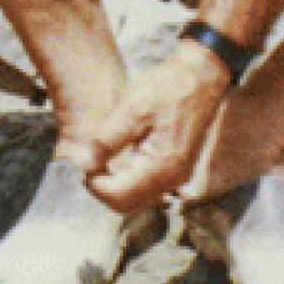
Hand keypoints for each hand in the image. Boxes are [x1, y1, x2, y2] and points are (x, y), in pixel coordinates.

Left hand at [86, 43, 228, 212]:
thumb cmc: (166, 88)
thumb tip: (84, 163)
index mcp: (163, 166)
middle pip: (126, 205)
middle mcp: (173, 179)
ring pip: (136, 200)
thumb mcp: (131, 108)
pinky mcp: (176, 169)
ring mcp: (177, 176)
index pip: (118, 196)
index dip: (94, 183)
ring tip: (100, 157)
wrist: (199, 78)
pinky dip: (127, 180)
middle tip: (89, 161)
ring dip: (114, 185)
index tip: (83, 161)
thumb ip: (107, 139)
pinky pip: (146, 189)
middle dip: (102, 188)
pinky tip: (117, 158)